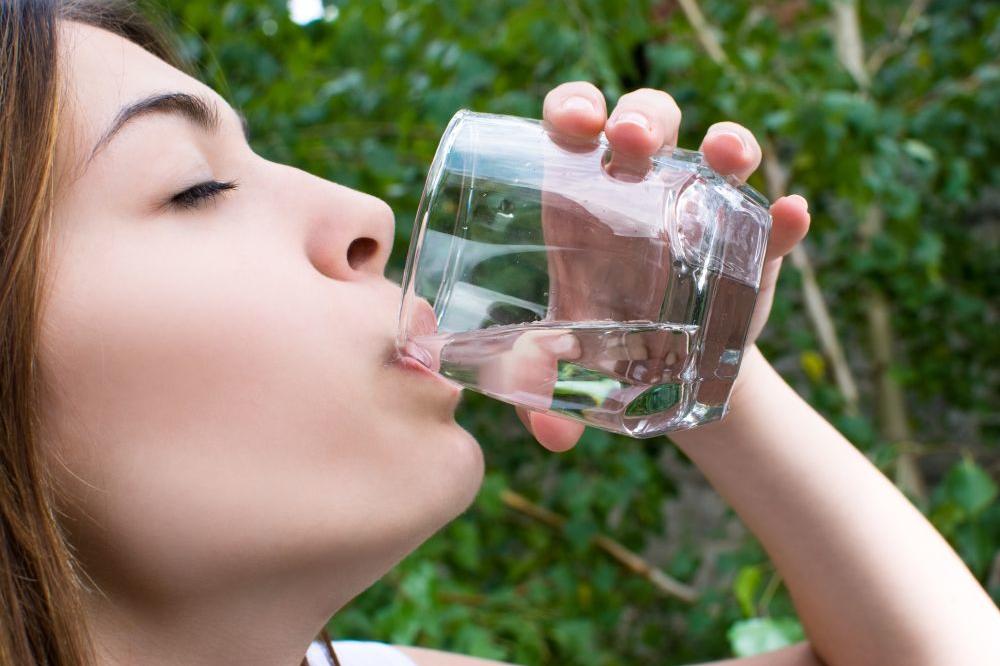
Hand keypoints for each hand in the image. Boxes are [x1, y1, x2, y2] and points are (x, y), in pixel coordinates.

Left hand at [518, 82, 810, 451]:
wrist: (664, 374)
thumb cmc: (596, 344)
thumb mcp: (561, 360)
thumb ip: (539, 387)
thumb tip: (552, 438)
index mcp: (580, 196)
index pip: (574, 123)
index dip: (574, 107)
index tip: (576, 126)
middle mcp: (642, 187)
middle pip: (646, 121)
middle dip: (641, 117)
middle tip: (631, 143)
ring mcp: (702, 211)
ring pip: (717, 150)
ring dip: (725, 141)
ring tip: (727, 155)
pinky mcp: (750, 247)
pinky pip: (772, 222)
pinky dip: (784, 218)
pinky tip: (790, 217)